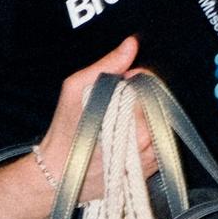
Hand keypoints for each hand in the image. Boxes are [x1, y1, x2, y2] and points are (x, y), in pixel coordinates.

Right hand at [36, 33, 144, 181]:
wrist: (57, 173)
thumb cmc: (65, 130)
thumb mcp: (76, 88)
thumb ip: (108, 65)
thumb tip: (131, 44)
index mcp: (132, 122)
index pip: (151, 88)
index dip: (136, 80)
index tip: (120, 83)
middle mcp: (145, 144)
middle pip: (157, 107)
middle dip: (140, 100)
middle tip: (116, 103)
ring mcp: (147, 161)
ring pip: (160, 127)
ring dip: (145, 119)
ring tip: (119, 122)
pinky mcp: (146, 174)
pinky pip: (158, 147)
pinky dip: (146, 138)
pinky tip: (125, 138)